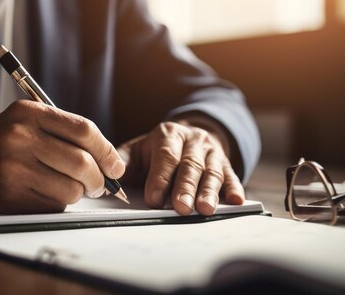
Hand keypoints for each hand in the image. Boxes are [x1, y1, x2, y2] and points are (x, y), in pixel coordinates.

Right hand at [0, 100, 124, 213]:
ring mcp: (12, 166)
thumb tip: (108, 159)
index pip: (84, 129)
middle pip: (81, 162)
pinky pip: (53, 204)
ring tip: (70, 188)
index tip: (116, 165)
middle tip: (99, 184)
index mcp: (28, 112)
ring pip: (70, 188)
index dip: (107, 150)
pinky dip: (58, 203)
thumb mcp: (23, 122)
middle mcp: (20, 136)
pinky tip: (46, 194)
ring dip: (78, 193)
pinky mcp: (9, 194)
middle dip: (99, 179)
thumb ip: (61, 131)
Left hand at [118, 121, 243, 215]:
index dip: (160, 178)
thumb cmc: (159, 150)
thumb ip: (124, 162)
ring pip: (212, 172)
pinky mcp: (227, 163)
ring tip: (205, 209)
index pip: (165, 156)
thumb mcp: (140, 149)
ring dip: (209, 192)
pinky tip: (235, 201)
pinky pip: (232, 176)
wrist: (191, 136)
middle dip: (185, 188)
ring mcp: (212, 152)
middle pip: (190, 165)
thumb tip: (108, 178)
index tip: (153, 199)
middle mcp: (193, 140)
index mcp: (168, 135)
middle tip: (181, 207)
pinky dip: (234, 189)